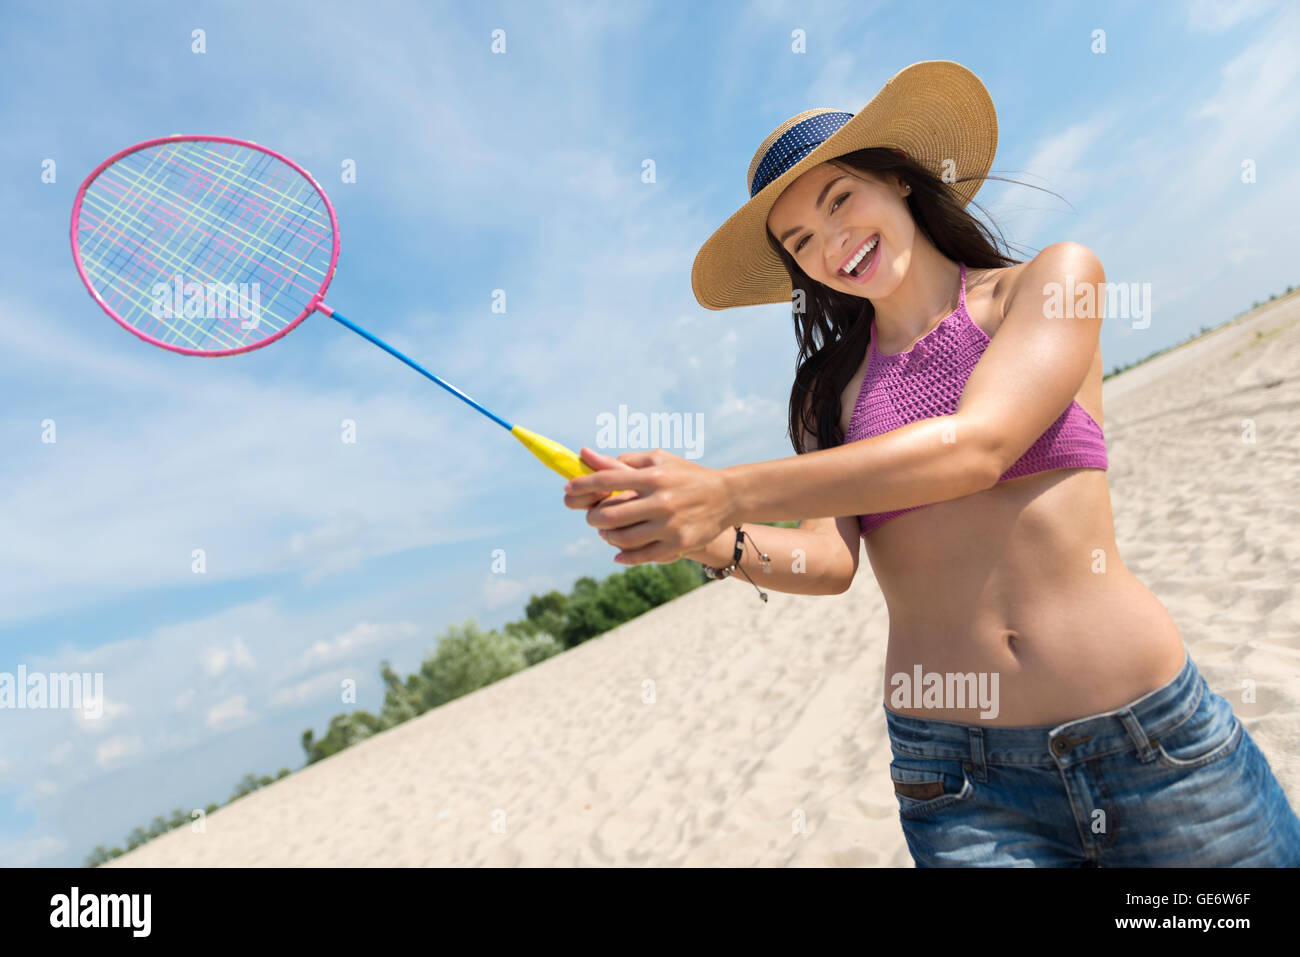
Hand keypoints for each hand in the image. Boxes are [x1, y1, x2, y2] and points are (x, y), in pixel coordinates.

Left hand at [563, 447, 736, 564]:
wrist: (726, 496)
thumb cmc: (686, 475)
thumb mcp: (659, 460)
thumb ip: (625, 461)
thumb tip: (587, 455)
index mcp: (653, 477)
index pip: (608, 480)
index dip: (582, 485)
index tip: (568, 489)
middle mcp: (661, 501)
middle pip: (610, 515)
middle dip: (592, 517)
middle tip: (591, 517)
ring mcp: (669, 526)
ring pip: (623, 538)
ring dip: (606, 536)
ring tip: (606, 532)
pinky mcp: (678, 545)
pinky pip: (642, 555)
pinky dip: (624, 556)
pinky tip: (617, 552)